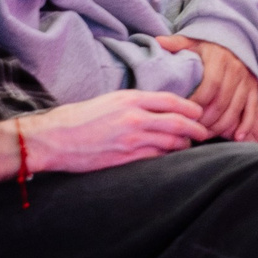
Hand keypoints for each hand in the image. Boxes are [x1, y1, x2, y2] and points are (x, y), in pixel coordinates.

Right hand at [21, 90, 211, 173]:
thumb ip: (134, 103)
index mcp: (130, 99)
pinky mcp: (124, 159)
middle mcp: (134, 118)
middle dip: (196, 129)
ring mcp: (130, 140)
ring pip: (170, 142)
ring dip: (183, 145)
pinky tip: (169, 157)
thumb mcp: (109, 100)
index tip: (199, 113)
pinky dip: (166, 157)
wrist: (53, 139)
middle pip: (178, 123)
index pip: (172, 101)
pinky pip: (155, 158)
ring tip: (188, 146)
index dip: (191, 108)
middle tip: (204, 133)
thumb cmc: (78, 118)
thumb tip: (158, 108)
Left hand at [157, 36, 257, 142]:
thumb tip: (158, 41)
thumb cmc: (208, 45)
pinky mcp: (254, 90)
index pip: (210, 86)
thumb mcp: (193, 41)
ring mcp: (246, 81)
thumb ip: (177, 43)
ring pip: (235, 109)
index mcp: (219, 59)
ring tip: (205, 135)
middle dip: (206, 120)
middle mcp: (236, 70)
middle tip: (191, 130)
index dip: (197, 103)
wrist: (236, 40)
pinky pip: (251, 110)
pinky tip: (237, 138)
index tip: (183, 114)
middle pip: (221, 102)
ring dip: (220, 126)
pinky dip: (245, 125)